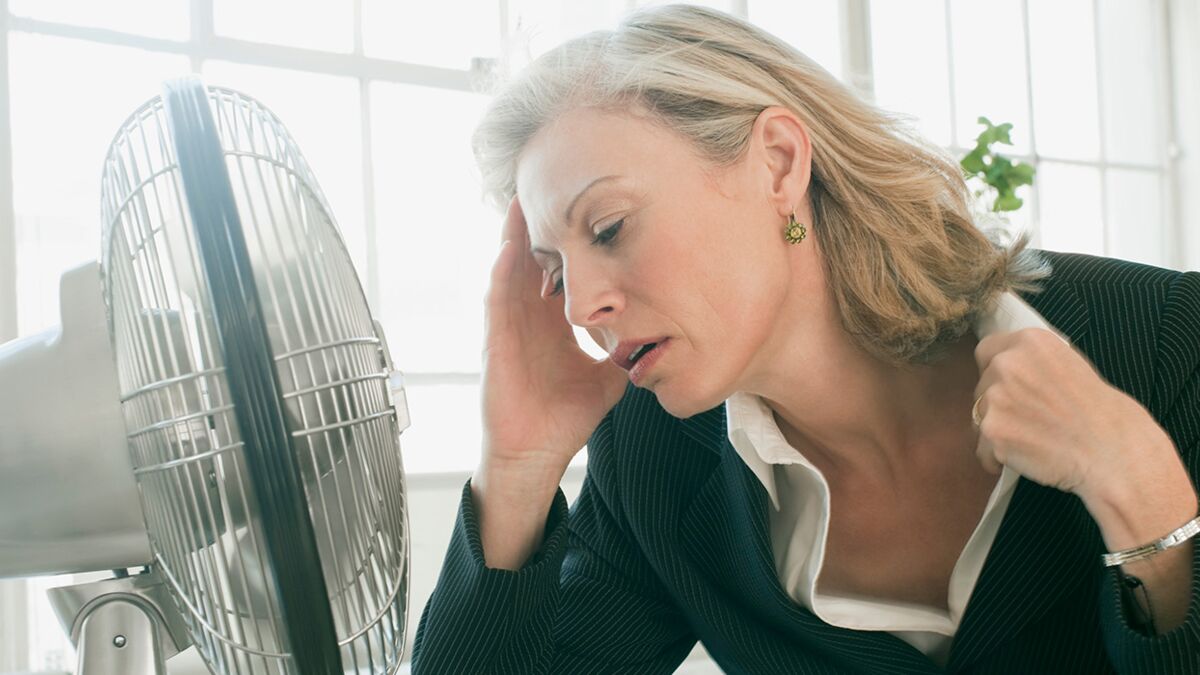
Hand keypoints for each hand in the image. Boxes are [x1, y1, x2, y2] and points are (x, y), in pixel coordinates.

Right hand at [480, 197, 628, 473]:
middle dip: (538, 225)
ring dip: (513, 238)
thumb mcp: (608, 378)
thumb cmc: (565, 417)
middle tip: (546, 183)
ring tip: (520, 199)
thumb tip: (662, 338)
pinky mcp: (495, 344)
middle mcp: (528, 319)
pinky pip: (496, 303)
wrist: (536, 453)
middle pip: (531, 260)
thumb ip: (627, 353)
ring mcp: (508, 328)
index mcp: (552, 324)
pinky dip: (501, 276)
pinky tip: (509, 251)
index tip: (582, 208)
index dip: (568, 242)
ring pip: (510, 272)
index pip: (559, 272)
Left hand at [971, 327, 1175, 501]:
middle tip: (1031, 419)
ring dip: (998, 429)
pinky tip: (1028, 457)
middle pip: (981, 385)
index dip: (996, 370)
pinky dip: (999, 457)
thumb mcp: (1070, 364)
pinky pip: (983, 449)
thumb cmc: (1100, 413)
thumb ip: (1033, 362)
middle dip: (998, 402)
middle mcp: (1007, 364)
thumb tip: (1005, 368)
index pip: (987, 350)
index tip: (1010, 387)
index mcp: (1029, 342)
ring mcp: (996, 397)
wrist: (1112, 451)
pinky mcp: (992, 431)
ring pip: (979, 416)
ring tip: (1033, 439)